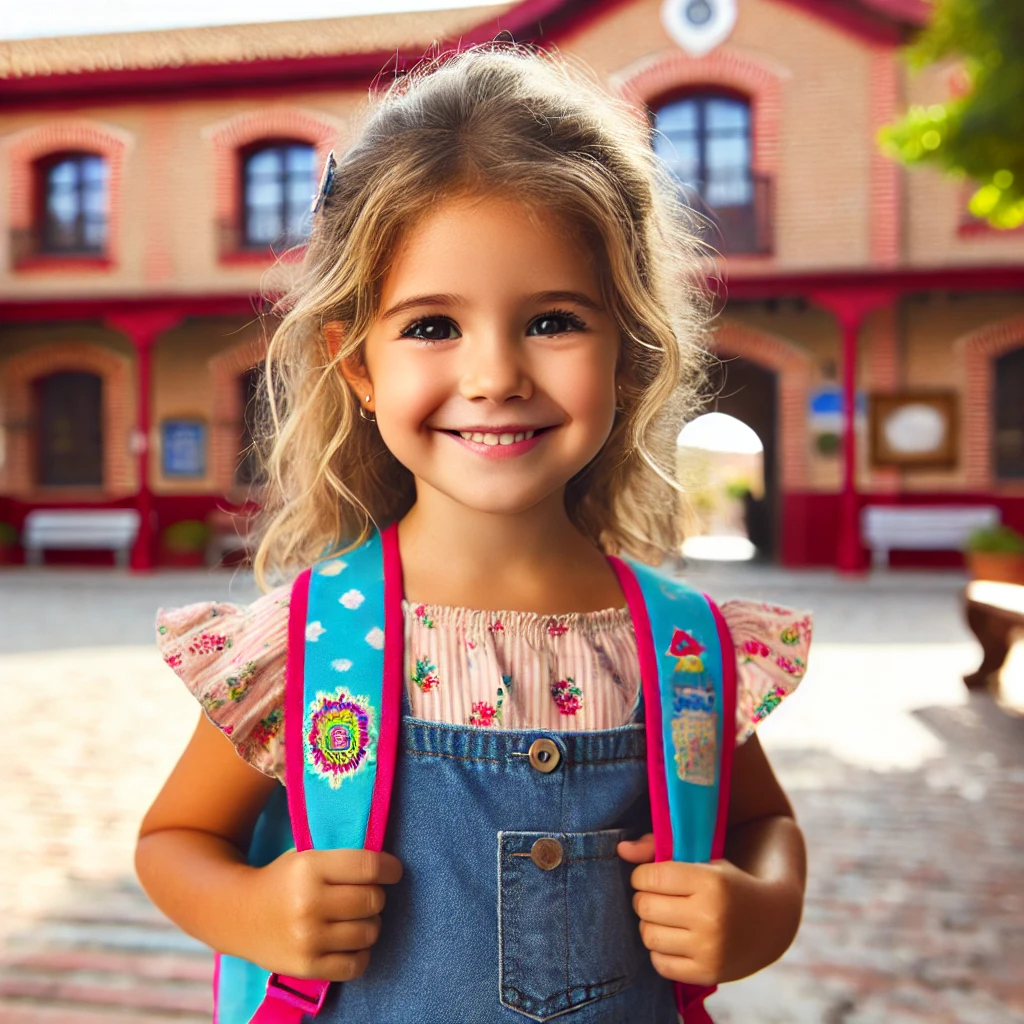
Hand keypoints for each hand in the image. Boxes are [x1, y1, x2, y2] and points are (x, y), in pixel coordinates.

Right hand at [247, 848, 402, 981]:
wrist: (237, 914)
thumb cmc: (281, 880)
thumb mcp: (306, 856)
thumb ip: (341, 859)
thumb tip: (386, 866)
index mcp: (310, 868)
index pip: (369, 867)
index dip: (390, 869)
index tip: (393, 871)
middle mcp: (309, 903)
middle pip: (372, 900)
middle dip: (376, 896)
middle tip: (366, 895)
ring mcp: (308, 938)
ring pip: (369, 932)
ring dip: (370, 924)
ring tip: (356, 918)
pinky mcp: (307, 966)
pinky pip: (356, 964)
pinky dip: (361, 953)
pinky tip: (351, 942)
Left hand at [618, 833, 782, 985]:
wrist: (771, 922)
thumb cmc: (727, 883)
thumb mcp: (702, 858)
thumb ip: (657, 847)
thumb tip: (621, 850)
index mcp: (711, 882)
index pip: (651, 877)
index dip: (641, 875)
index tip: (648, 876)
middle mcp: (710, 917)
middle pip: (645, 906)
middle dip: (643, 898)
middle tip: (654, 896)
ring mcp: (709, 949)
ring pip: (648, 936)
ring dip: (649, 924)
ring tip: (662, 916)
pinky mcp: (708, 974)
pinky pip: (660, 964)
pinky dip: (659, 950)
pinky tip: (672, 938)